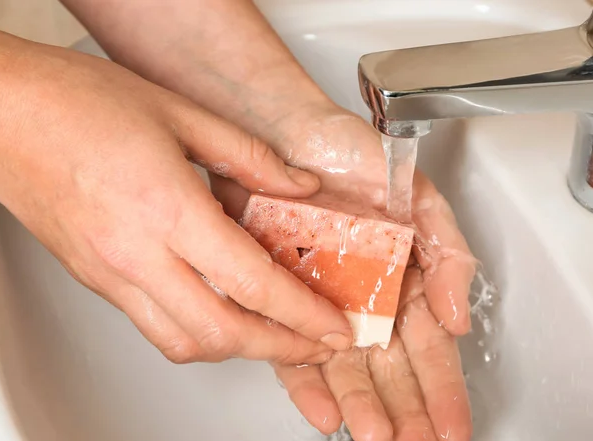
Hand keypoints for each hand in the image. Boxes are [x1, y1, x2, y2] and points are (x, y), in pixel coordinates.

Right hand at [0, 31, 353, 363]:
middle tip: (316, 344)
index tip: (332, 327)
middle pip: (223, 332)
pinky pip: (154, 328)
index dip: (302, 315)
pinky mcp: (95, 281)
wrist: (3, 113)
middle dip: (281, 349)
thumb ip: (250, 157)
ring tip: (275, 337)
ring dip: (239, 349)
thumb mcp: (180, 113)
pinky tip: (220, 314)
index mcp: (166, 209)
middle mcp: (136, 255)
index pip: (251, 283)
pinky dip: (199, 335)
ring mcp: (110, 275)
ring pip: (185, 344)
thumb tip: (299, 188)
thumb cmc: (77, 103)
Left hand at [211, 109, 475, 439]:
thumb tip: (458, 317)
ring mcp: (322, 300)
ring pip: (343, 366)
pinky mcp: (282, 297)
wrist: (290, 136)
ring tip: (376, 435)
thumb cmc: (356, 158)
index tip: (450, 425)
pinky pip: (292, 348)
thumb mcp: (421, 198)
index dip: (442, 388)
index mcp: (402, 279)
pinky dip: (307, 384)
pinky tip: (326, 412)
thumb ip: (447, 254)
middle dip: (404, 409)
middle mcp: (363, 297)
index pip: (428, 345)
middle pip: (388, 366)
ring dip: (361, 404)